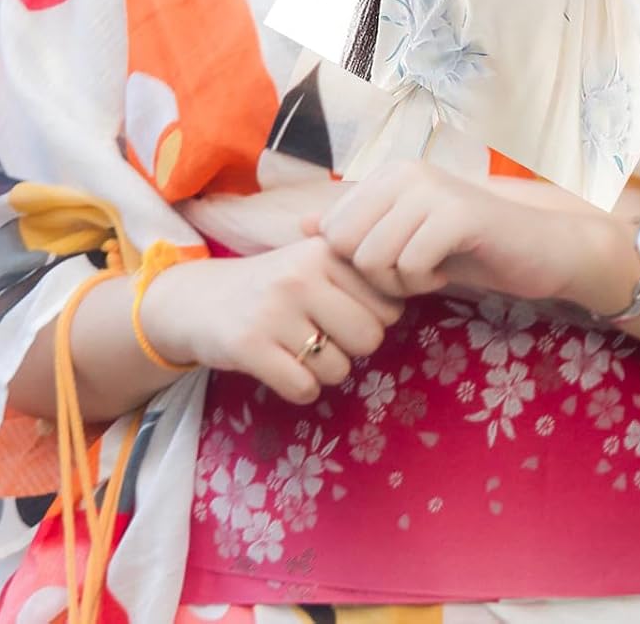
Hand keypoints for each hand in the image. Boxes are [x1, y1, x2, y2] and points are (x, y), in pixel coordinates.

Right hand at [139, 235, 404, 404]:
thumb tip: (440, 276)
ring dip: (324, 370)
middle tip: (323, 335)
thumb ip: (365, 270)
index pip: (389, 301)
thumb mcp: (316, 262)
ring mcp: (274, 312)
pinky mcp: (250, 347)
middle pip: (370, 338)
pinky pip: (304, 389)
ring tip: (298, 348)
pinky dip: (298, 388)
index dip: (374, 316)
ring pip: (339, 369)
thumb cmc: (274, 284)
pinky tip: (281, 366)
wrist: (199, 299)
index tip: (346, 312)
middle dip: (353, 347)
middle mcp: (301, 276)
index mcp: (325, 251)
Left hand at [307, 160, 587, 304]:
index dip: (359, 265)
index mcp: (388, 175)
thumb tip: (303, 225)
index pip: (333, 233)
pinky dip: (426, 282)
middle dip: (376, 275)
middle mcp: (405, 172)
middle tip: (414, 271)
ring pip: (374, 258)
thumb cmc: (469, 247)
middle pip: (347, 246)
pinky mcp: (457, 214)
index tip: (397, 262)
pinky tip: (448, 270)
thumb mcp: (406, 238)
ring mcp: (432, 189)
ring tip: (432, 269)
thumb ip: (357, 229)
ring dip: (402, 282)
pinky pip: (410, 265)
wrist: (539, 250)